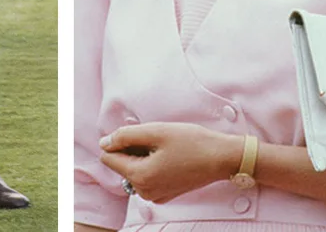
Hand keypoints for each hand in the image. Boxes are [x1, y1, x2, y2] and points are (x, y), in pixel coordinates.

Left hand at [99, 123, 243, 203]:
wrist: (220, 158)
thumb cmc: (191, 142)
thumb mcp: (155, 131)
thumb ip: (125, 135)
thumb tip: (104, 143)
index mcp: (140, 176)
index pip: (108, 157)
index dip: (119, 141)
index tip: (139, 135)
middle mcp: (144, 191)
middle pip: (121, 164)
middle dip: (132, 149)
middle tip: (156, 141)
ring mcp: (154, 195)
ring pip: (133, 169)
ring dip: (142, 155)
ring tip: (164, 148)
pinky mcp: (163, 194)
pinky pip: (145, 176)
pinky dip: (151, 164)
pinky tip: (168, 157)